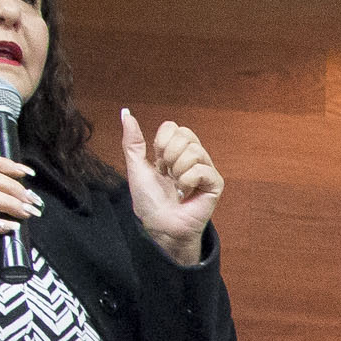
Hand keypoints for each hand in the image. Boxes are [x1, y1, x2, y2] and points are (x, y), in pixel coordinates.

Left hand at [121, 110, 222, 264]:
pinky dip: (187, 181)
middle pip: (185, 134)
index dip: (161, 143)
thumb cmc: (149, 202)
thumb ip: (133, 141)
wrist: (159, 226)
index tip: (157, 164)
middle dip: (169, 155)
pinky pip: (202, 169)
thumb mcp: (136, 167)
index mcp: (176, 152)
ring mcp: (206, 170)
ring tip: (176, 186)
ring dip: (177, 171)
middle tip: (167, 174)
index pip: (174, 127)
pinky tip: (184, 194)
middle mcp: (193, 157)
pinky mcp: (215, 184)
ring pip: (194, 151)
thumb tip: (125, 114)